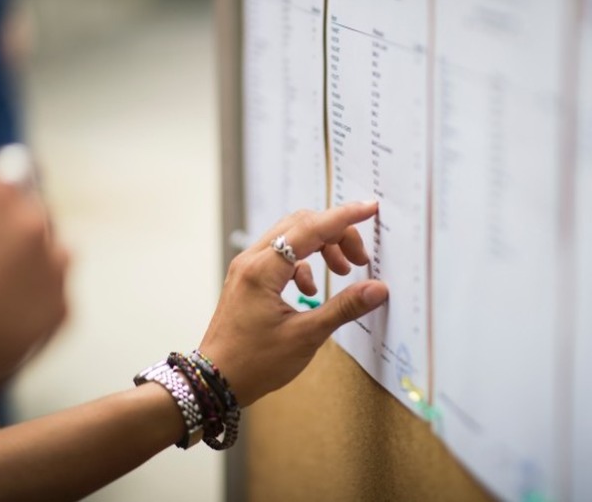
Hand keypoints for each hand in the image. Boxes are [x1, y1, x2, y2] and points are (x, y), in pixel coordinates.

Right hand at [0, 168, 68, 387]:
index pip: (14, 175)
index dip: (2, 193)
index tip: (1, 201)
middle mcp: (33, 224)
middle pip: (34, 217)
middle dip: (16, 233)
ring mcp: (54, 267)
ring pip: (53, 255)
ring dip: (34, 266)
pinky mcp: (63, 307)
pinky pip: (54, 296)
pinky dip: (36, 304)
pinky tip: (3, 319)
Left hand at [198, 201, 388, 406]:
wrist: (213, 382)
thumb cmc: (254, 363)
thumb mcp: (305, 336)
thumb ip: (343, 307)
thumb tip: (378, 289)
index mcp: (263, 269)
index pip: (311, 228)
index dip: (344, 217)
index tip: (370, 208)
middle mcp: (252, 260)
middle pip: (301, 225)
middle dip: (336, 234)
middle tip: (360, 259)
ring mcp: (247, 268)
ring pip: (291, 237)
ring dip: (321, 246)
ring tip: (344, 271)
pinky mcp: (248, 280)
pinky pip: (280, 256)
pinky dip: (304, 263)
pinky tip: (312, 289)